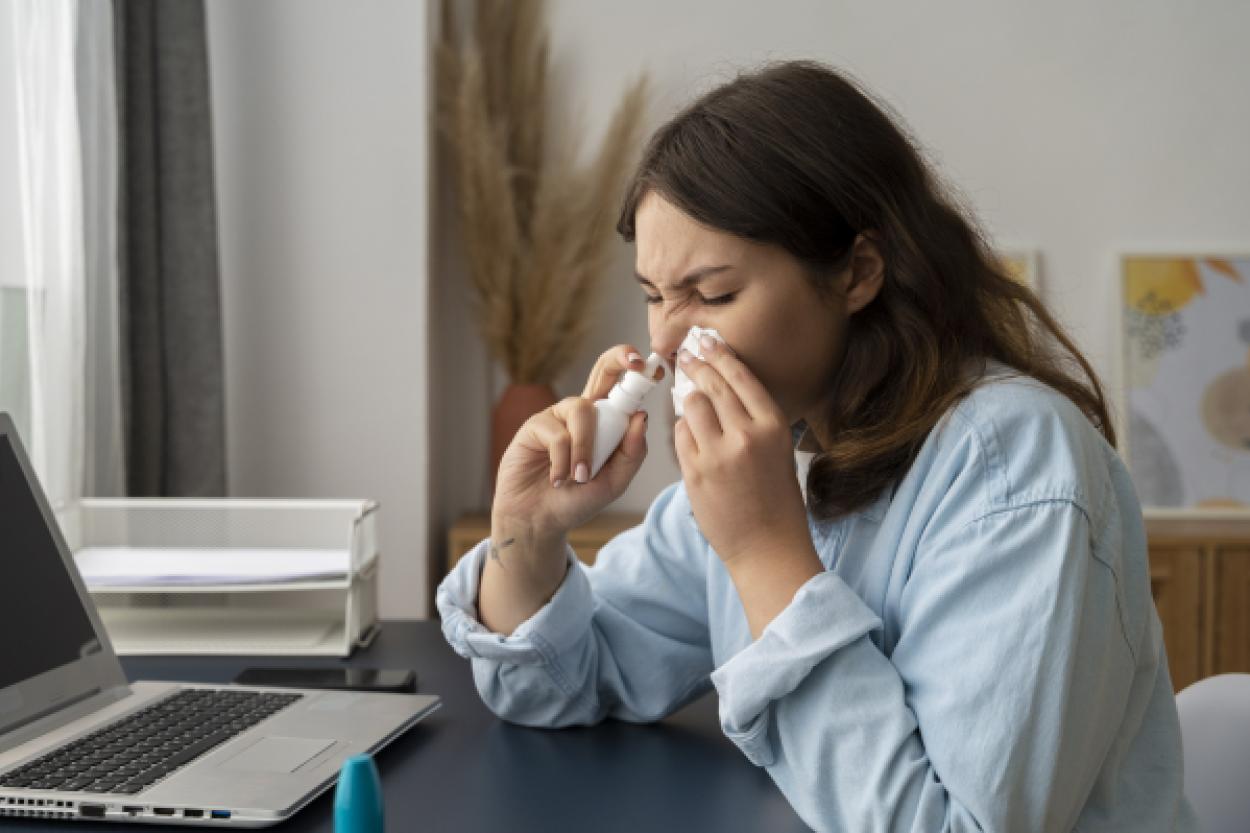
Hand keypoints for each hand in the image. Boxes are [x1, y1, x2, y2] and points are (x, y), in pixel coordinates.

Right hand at [492, 345, 662, 541]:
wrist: (541, 521)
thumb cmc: (576, 500)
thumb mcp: (614, 482)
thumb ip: (631, 453)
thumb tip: (641, 416)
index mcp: (606, 422)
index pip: (623, 387)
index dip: (636, 371)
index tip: (653, 367)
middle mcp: (583, 412)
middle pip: (602, 369)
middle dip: (619, 358)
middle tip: (635, 362)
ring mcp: (558, 416)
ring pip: (582, 411)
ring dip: (585, 449)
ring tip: (580, 477)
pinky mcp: (535, 426)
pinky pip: (557, 434)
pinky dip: (563, 461)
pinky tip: (558, 478)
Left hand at [673, 337, 812, 569]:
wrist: (767, 546)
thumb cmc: (776, 499)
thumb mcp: (778, 451)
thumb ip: (753, 420)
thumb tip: (723, 388)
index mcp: (773, 426)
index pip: (740, 377)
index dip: (720, 355)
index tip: (706, 342)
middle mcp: (746, 435)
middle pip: (712, 385)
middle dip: (696, 366)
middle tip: (687, 356)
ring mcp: (717, 454)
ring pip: (691, 406)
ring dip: (688, 399)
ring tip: (688, 396)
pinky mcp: (694, 472)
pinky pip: (680, 436)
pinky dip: (682, 430)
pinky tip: (688, 432)